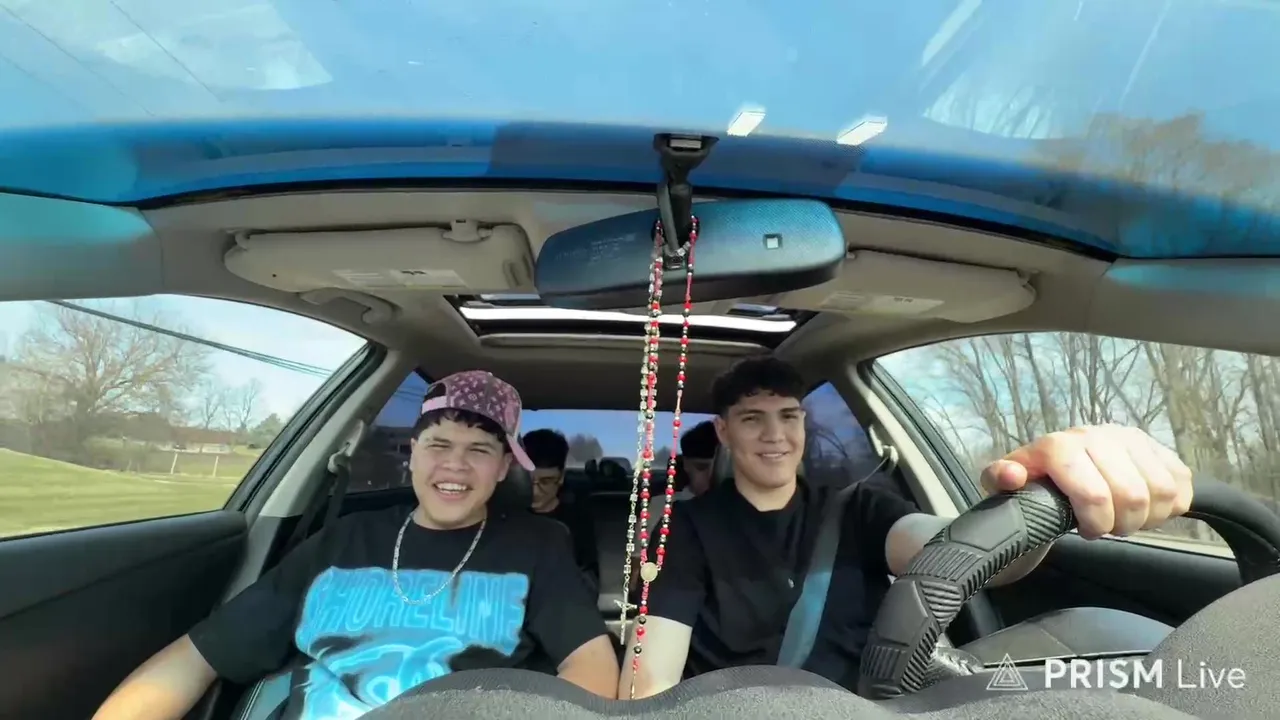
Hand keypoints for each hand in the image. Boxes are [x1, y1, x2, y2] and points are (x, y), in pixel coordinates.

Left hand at [981, 425, 1192, 538]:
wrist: (1057, 473)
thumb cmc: (1031, 485)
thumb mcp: (1002, 485)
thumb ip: (999, 479)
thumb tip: (1012, 474)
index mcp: (1060, 445)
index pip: (1095, 495)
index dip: (1096, 523)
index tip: (1086, 532)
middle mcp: (1097, 435)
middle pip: (1134, 497)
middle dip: (1122, 525)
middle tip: (1108, 528)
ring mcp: (1129, 438)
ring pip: (1163, 490)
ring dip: (1149, 517)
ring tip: (1126, 519)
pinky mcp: (1155, 445)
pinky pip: (1182, 480)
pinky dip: (1173, 505)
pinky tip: (1148, 509)